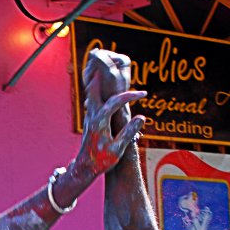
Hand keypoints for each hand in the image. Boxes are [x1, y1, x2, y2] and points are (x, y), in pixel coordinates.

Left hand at [72, 49, 145, 177]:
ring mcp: (89, 117)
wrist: (85, 167)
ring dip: (98, 81)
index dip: (130, 96)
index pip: (116, 102)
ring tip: (103, 68)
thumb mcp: (118, 148)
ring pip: (92, 94)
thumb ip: (129, 132)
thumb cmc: (102, 160)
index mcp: (100, 121)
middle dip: (104, 76)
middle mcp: (93, 116)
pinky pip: (92, 100)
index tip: (144, 94)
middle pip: (96, 90)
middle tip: (109, 62)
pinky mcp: (90, 120)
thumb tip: (142, 118)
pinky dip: (97, 90)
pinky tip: (100, 87)